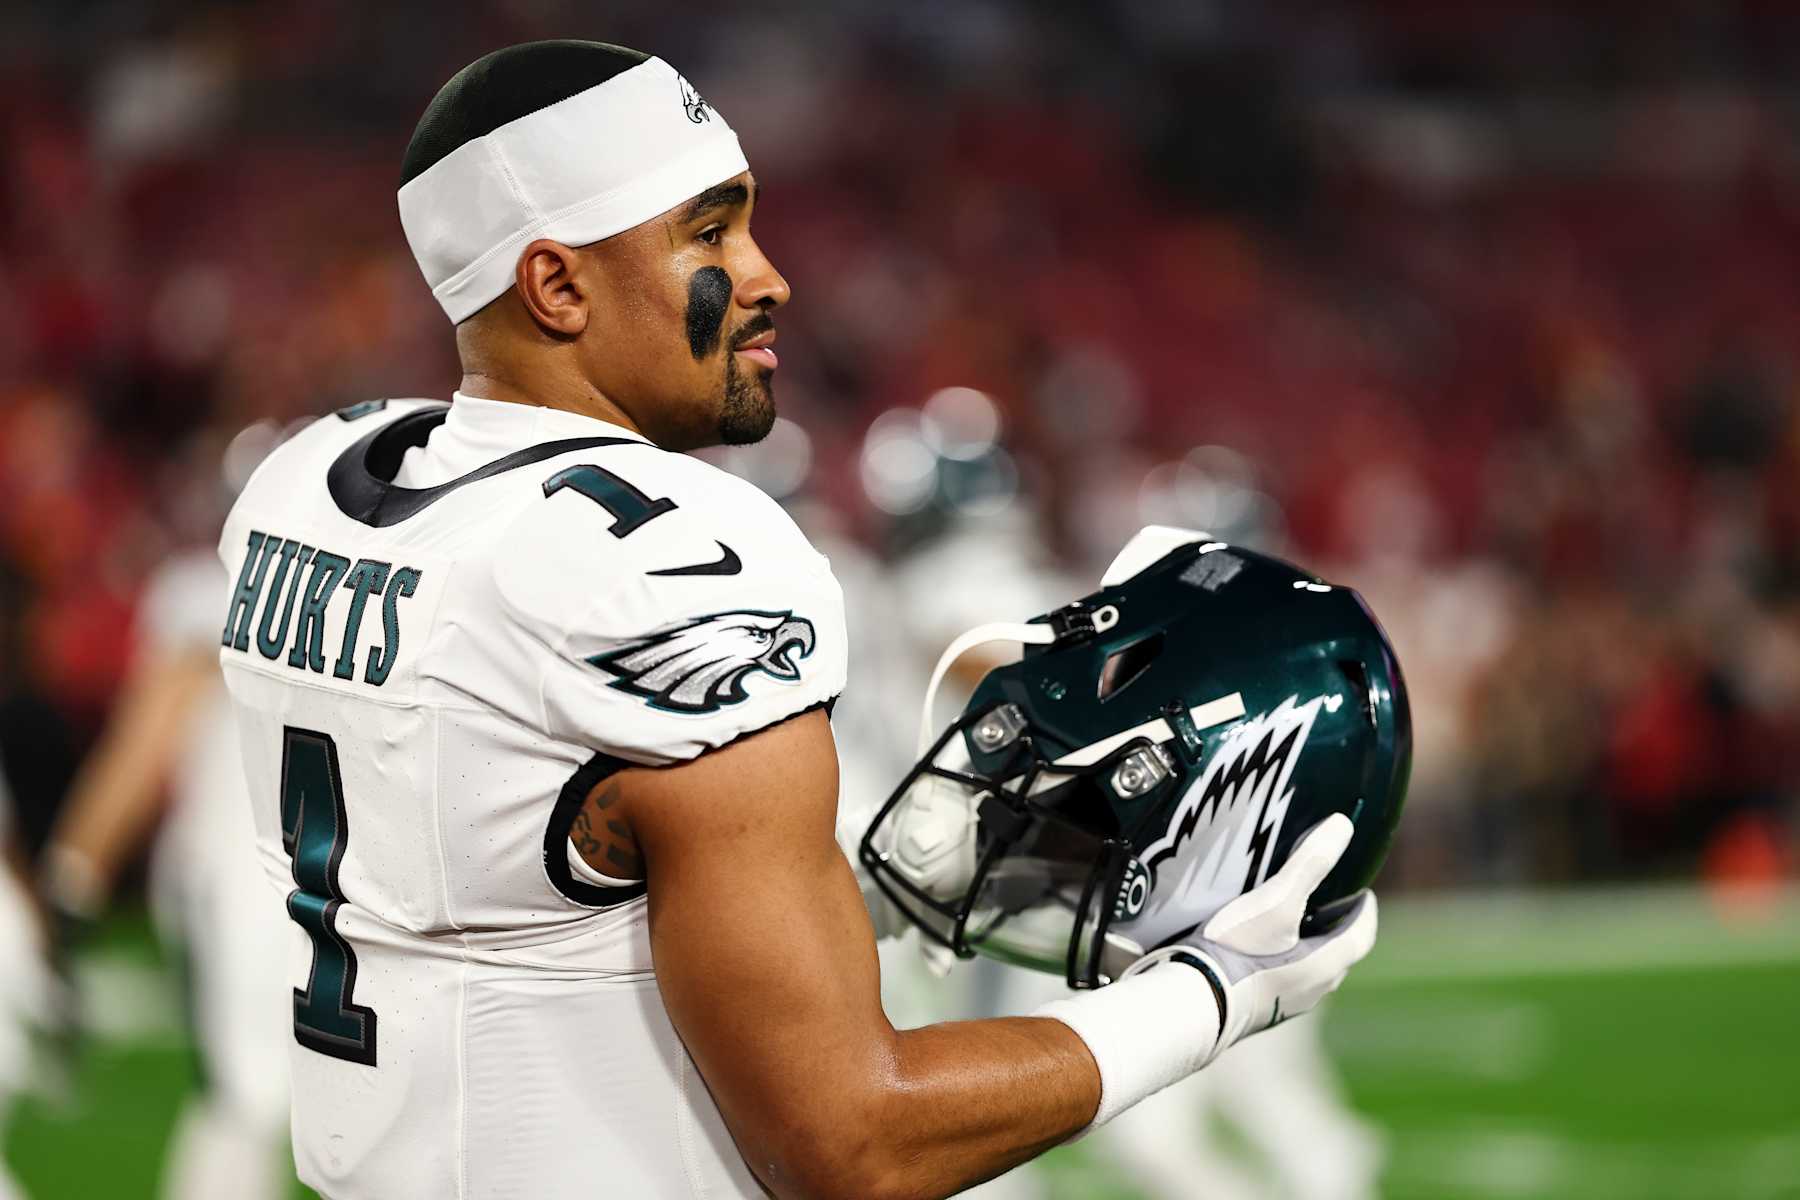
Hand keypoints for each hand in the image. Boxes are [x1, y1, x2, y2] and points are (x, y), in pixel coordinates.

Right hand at [1121, 813, 1376, 1064]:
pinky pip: (1283, 984)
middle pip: (1339, 957)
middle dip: (1339, 931)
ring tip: (1295, 927)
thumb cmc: (1238, 952)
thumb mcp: (1276, 901)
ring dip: (1312, 950)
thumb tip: (1344, 825)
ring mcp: (1285, 1006)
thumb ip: (1309, 864)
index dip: (1365, 913)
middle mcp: (1313, 991)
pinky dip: (1285, 965)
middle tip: (1331, 905)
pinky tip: (1260, 955)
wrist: (1193, 1004)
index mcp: (1326, 965)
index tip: (1365, 894)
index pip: (1361, 936)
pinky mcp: (1258, 1013)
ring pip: (1312, 974)